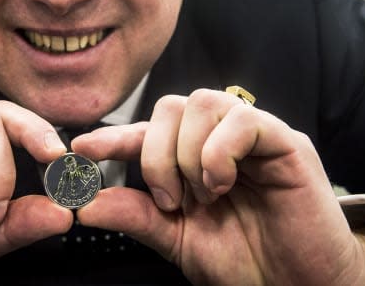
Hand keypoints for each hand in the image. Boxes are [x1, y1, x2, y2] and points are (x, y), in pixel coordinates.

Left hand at [72, 89, 364, 284]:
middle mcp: (217, 140)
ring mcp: (251, 136)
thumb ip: (136, 217)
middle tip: (170, 200)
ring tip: (205, 195)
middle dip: (156, 153)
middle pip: (169, 106)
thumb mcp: (178, 240)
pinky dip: (218, 151)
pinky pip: (241, 119)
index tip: (80, 150)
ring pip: (201, 103)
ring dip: (189, 153)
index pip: (146, 131)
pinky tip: (222, 183)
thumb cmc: (245, 261)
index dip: (112, 136)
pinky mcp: (284, 141)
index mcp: (190, 159)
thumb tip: (86, 203)